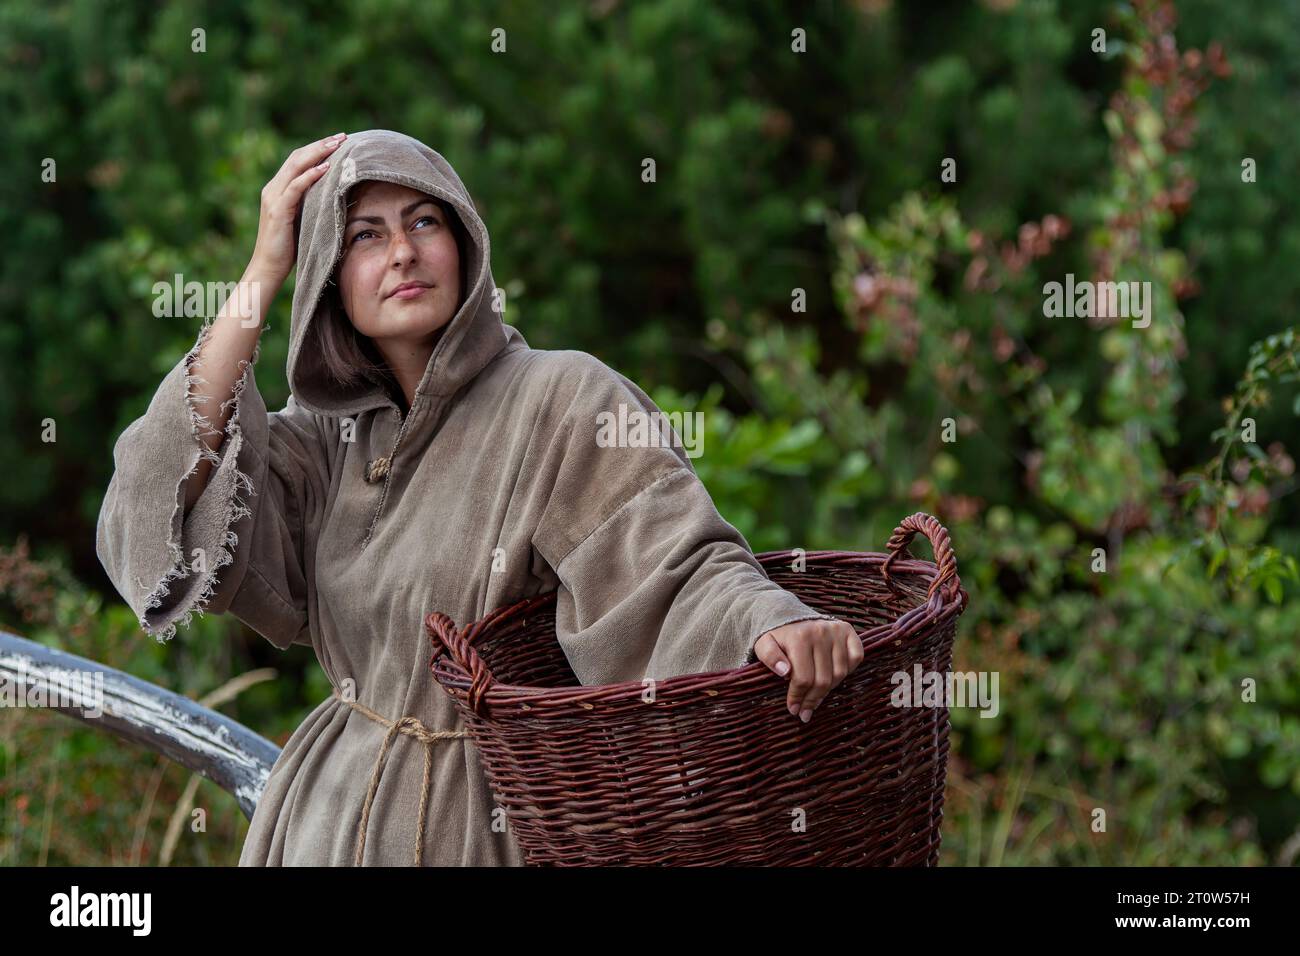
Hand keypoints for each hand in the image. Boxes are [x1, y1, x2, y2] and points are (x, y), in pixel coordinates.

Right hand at [247, 132, 346, 287]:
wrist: (268, 268)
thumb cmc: (288, 249)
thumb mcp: (302, 221)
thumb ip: (310, 205)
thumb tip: (333, 196)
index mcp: (277, 189)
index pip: (298, 160)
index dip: (317, 148)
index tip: (338, 141)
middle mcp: (272, 189)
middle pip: (297, 157)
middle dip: (321, 145)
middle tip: (343, 136)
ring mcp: (273, 198)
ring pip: (296, 166)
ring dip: (318, 153)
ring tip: (338, 145)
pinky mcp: (278, 210)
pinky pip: (295, 187)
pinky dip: (311, 175)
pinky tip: (326, 167)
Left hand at [753, 619, 863, 722]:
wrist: (790, 616)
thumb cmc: (778, 637)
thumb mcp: (764, 645)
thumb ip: (770, 657)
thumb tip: (785, 672)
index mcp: (799, 637)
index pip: (803, 678)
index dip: (798, 697)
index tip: (793, 709)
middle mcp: (820, 632)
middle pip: (822, 679)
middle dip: (812, 700)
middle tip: (805, 711)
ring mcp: (836, 631)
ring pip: (840, 673)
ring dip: (829, 689)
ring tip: (816, 696)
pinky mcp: (847, 630)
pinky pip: (856, 657)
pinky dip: (849, 670)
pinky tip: (834, 676)